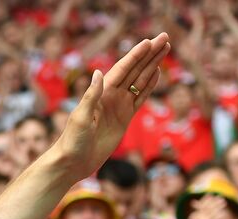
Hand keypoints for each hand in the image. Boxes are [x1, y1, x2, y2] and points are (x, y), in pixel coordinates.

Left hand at [51, 33, 168, 179]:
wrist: (74, 161)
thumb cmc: (73, 140)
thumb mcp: (81, 117)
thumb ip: (91, 96)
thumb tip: (98, 73)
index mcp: (101, 93)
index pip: (122, 69)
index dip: (136, 55)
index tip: (150, 42)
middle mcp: (111, 96)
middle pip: (134, 70)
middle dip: (149, 55)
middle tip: (164, 38)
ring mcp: (118, 106)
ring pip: (140, 81)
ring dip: (152, 66)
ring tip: (164, 50)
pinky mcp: (124, 118)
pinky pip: (140, 98)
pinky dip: (149, 86)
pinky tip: (157, 74)